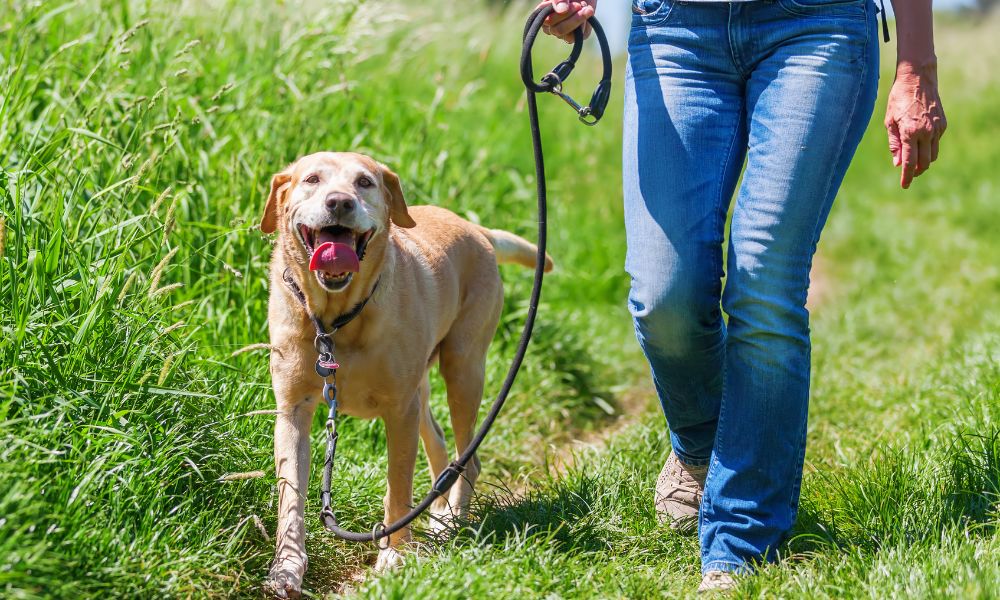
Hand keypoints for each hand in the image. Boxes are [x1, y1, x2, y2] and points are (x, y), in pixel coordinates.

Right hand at [536, 1, 596, 42]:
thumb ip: (559, 0)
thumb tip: (561, 10)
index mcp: (543, 16)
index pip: (548, 21)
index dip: (561, 14)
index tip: (574, 3)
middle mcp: (550, 28)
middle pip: (559, 30)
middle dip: (573, 17)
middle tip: (581, 4)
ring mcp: (562, 34)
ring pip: (569, 37)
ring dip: (580, 20)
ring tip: (587, 8)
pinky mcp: (576, 36)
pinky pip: (580, 36)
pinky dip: (586, 25)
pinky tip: (587, 14)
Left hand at [884, 61, 946, 188]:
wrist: (917, 79)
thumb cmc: (898, 99)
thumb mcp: (889, 121)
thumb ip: (894, 144)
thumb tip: (898, 164)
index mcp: (910, 132)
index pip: (909, 162)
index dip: (907, 176)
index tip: (904, 185)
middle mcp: (926, 132)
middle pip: (924, 162)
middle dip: (917, 172)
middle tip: (909, 175)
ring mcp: (937, 128)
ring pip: (933, 155)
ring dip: (924, 162)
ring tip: (914, 163)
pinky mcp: (943, 124)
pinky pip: (936, 143)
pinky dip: (929, 148)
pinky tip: (921, 145)